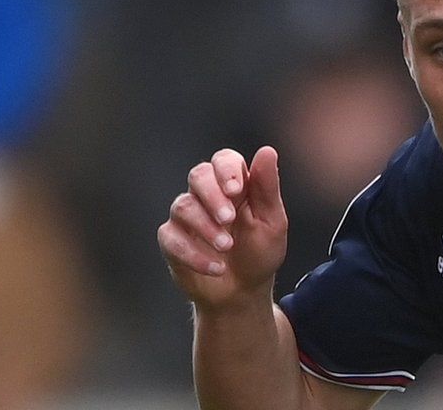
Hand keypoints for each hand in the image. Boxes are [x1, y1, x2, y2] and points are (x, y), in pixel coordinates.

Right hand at [158, 146, 287, 311]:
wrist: (244, 292)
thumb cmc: (260, 251)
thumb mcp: (272, 221)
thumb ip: (267, 187)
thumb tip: (267, 150)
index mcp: (235, 185)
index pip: (224, 159)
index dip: (226, 169)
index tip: (235, 189)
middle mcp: (207, 195)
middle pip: (198, 175)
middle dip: (212, 196)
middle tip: (228, 219)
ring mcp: (187, 217)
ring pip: (182, 206)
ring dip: (205, 227)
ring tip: (226, 247)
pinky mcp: (172, 240)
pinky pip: (171, 238)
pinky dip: (194, 254)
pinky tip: (216, 267)